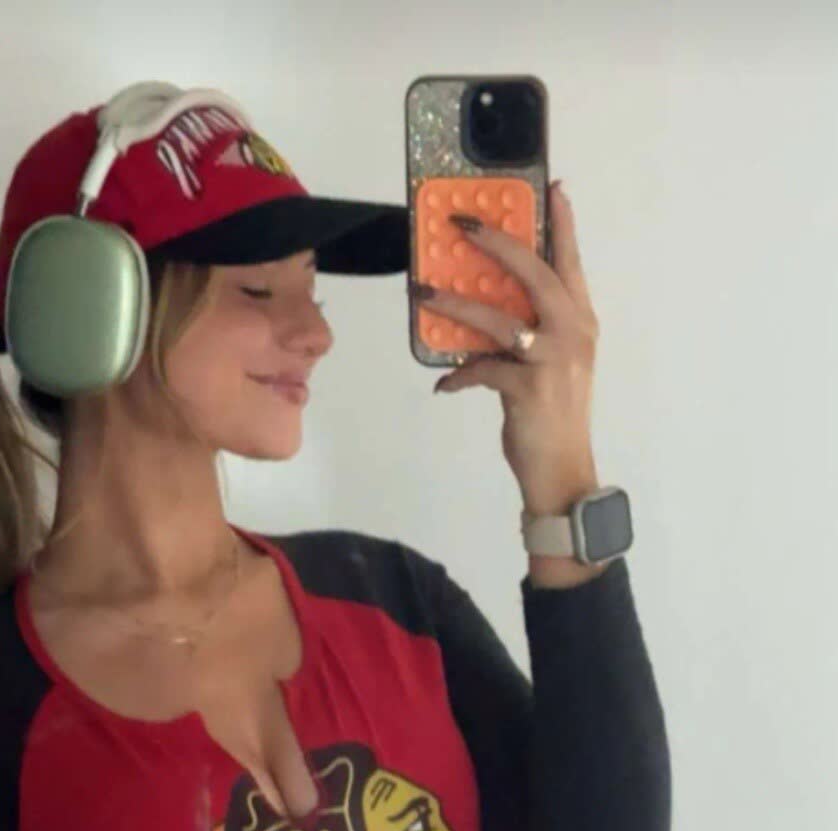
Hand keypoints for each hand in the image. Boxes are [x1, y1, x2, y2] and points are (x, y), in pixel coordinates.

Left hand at [414, 182, 599, 508]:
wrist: (563, 471)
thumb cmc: (555, 416)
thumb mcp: (555, 364)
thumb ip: (535, 332)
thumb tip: (489, 309)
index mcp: (581, 321)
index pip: (570, 263)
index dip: (562, 224)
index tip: (553, 186)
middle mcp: (572, 333)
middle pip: (534, 274)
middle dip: (496, 243)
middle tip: (460, 223)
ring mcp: (551, 361)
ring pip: (498, 319)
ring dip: (455, 303)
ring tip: (421, 292)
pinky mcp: (527, 390)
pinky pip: (482, 371)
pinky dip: (459, 375)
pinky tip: (445, 383)